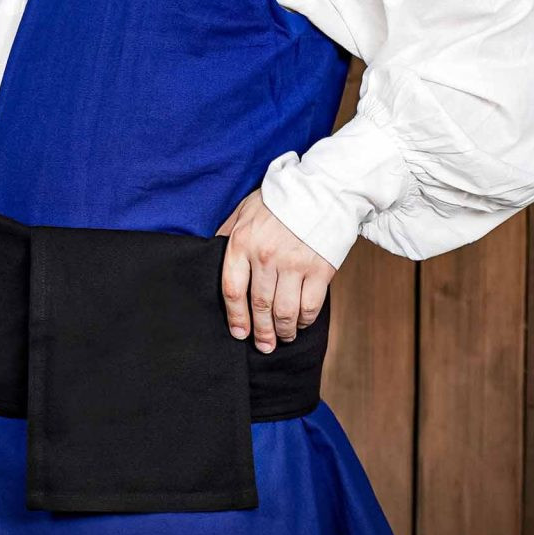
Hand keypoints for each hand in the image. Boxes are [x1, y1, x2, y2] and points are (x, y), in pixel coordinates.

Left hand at [216, 189, 335, 353]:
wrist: (322, 189)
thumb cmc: (279, 200)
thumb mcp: (244, 210)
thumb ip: (227, 233)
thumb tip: (211, 252)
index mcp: (242, 243)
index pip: (232, 290)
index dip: (235, 317)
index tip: (238, 333)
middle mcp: (266, 256)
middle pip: (259, 306)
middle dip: (261, 332)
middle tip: (263, 345)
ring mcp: (294, 264)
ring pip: (284, 312)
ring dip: (283, 331)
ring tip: (283, 337)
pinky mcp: (320, 269)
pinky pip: (309, 306)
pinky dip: (304, 320)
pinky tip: (301, 322)